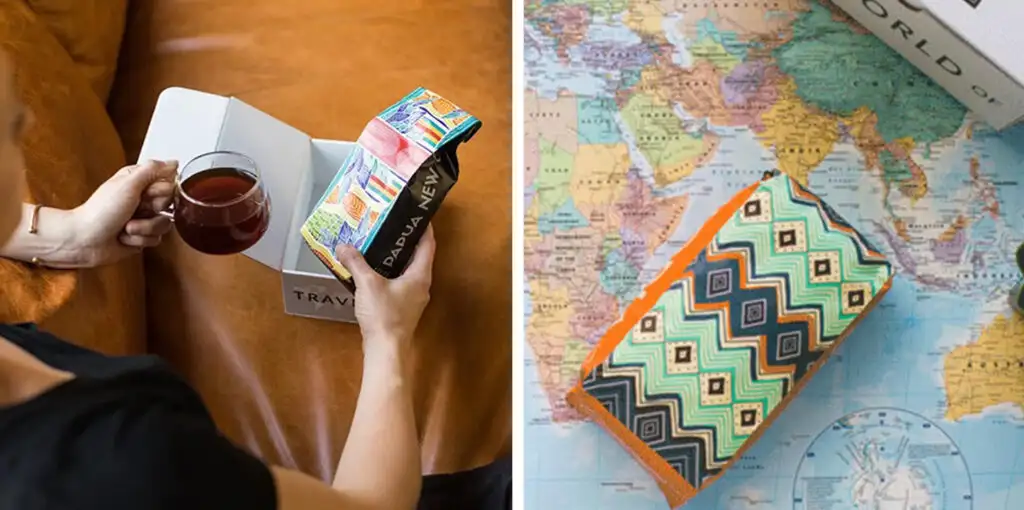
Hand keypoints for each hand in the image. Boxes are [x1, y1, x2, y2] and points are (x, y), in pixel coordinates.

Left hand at [68, 159, 177, 266]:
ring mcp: (142, 218)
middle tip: (136, 210)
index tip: (147, 195)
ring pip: (164, 224)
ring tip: (126, 228)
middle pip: (169, 205)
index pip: (168, 184)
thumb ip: (152, 170)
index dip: (161, 192)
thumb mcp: (128, 184)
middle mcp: (142, 198)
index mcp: (138, 181)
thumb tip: (174, 163)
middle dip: (153, 211)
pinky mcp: (141, 236)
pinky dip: (139, 240)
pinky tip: (124, 237)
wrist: (85, 241)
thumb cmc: (101, 211)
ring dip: (144, 228)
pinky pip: (156, 239)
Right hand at [334, 224, 435, 354]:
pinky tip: (372, 270)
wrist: (386, 350)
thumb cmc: (384, 314)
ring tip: (379, 243)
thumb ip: (356, 263)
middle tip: (391, 225)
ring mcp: (413, 298)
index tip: (416, 212)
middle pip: (418, 256)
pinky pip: (399, 283)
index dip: (424, 227)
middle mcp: (422, 285)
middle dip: (405, 240)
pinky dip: (389, 273)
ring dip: (396, 258)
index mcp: (420, 275)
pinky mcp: (403, 309)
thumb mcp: (367, 284)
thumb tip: (343, 246)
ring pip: (408, 271)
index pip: (428, 244)